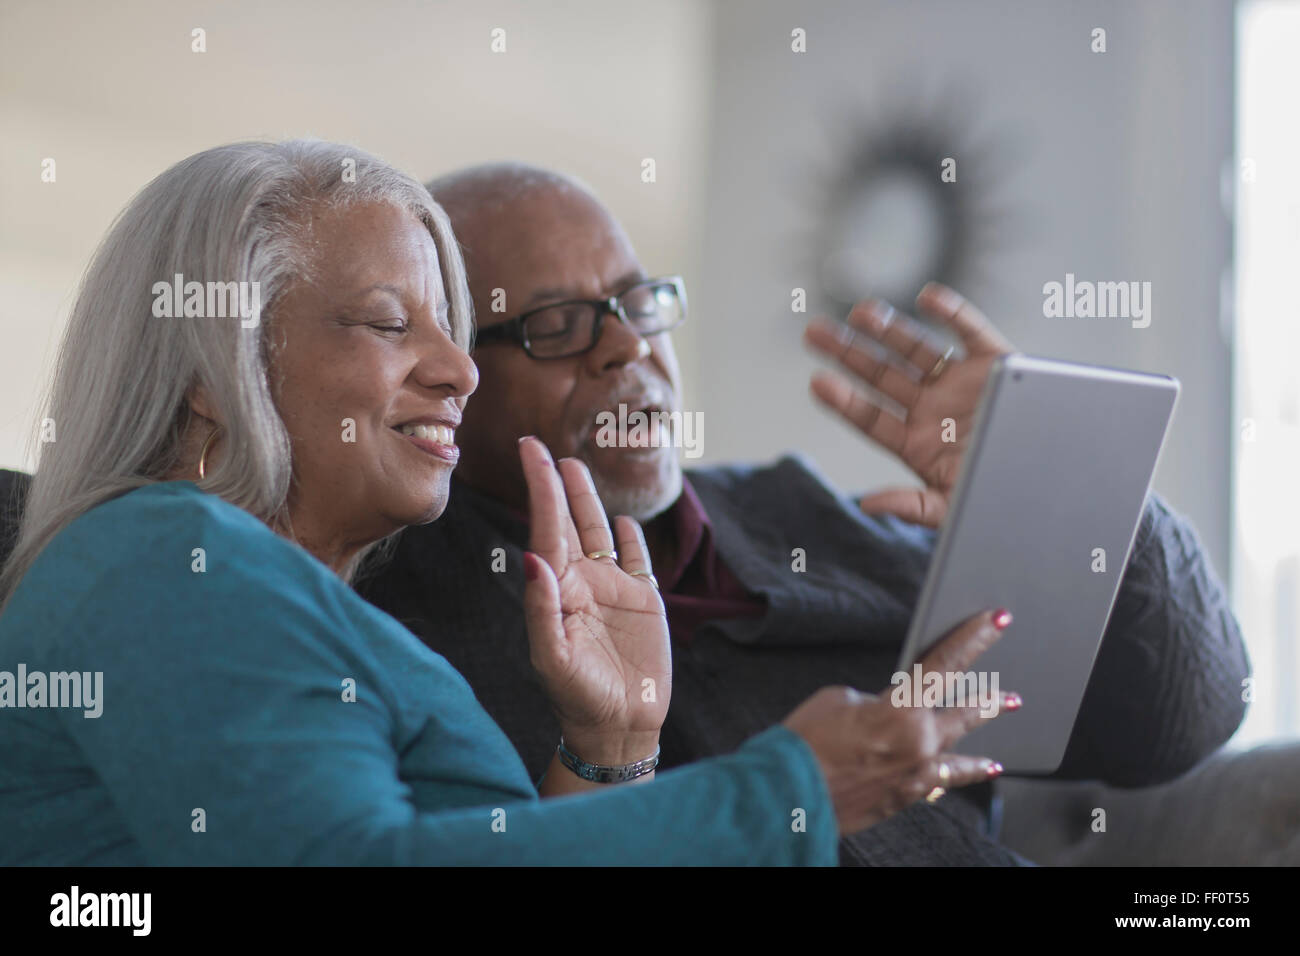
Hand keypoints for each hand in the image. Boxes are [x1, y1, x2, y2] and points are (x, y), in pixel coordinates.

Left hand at [517, 436, 669, 767]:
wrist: (620, 727)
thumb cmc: (578, 697)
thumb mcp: (554, 658)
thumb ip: (542, 608)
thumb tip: (532, 556)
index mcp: (558, 589)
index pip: (547, 527)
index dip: (539, 486)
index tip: (529, 448)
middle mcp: (582, 582)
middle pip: (569, 521)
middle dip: (556, 484)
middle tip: (542, 446)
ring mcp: (613, 590)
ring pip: (599, 533)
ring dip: (588, 501)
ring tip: (576, 466)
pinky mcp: (643, 601)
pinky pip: (635, 559)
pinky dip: (629, 537)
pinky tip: (623, 519)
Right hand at [782, 609, 1019, 835]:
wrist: (790, 794)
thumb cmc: (806, 744)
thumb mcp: (838, 700)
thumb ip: (874, 701)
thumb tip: (888, 713)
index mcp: (902, 708)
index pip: (947, 662)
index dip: (974, 637)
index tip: (996, 620)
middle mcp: (919, 741)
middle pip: (965, 711)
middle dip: (991, 696)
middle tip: (1014, 690)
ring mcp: (917, 772)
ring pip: (961, 746)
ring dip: (983, 730)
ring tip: (1005, 713)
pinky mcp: (907, 795)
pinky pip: (946, 778)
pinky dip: (965, 771)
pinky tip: (983, 769)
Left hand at [804, 282, 1014, 527]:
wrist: (1057, 483)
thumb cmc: (1001, 498)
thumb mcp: (952, 508)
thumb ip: (910, 507)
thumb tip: (866, 502)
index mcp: (917, 442)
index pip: (871, 417)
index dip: (845, 400)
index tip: (818, 382)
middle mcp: (933, 408)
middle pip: (882, 376)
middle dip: (848, 353)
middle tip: (813, 332)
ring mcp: (960, 383)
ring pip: (916, 349)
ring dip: (887, 329)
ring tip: (859, 313)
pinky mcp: (995, 363)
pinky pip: (969, 331)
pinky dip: (952, 312)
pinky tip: (926, 298)